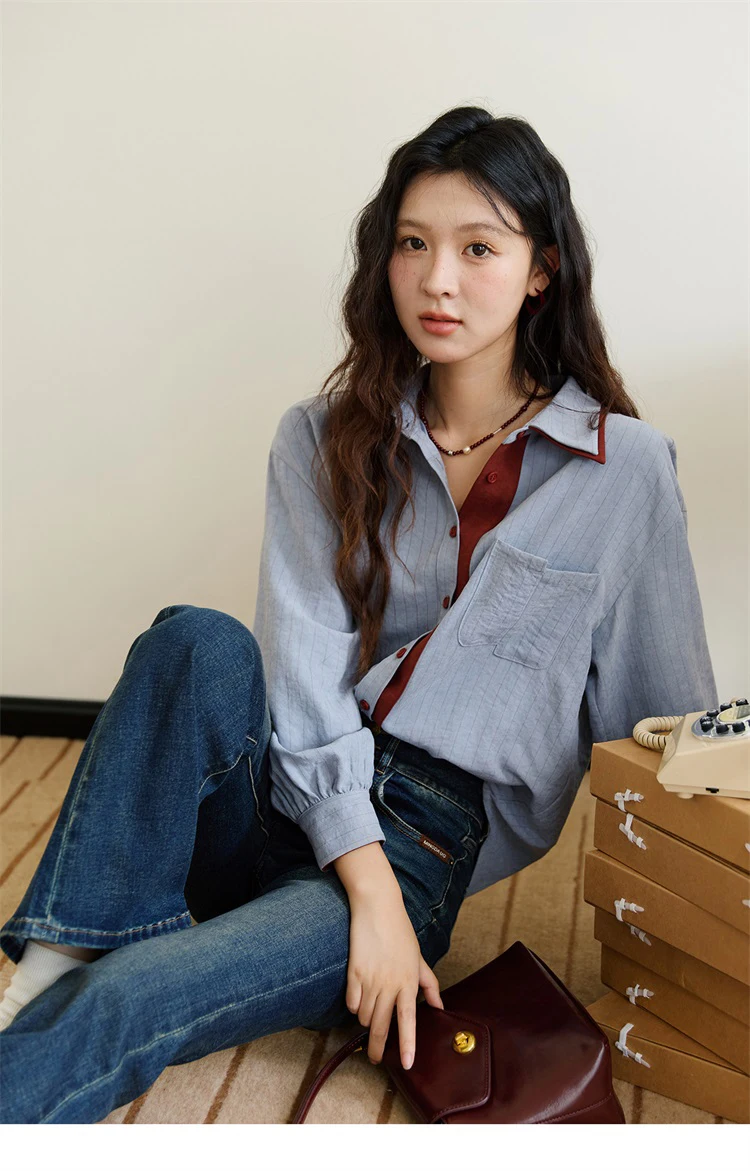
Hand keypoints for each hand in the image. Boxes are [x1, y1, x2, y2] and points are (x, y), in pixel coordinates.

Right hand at [345, 890, 443, 1069]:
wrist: (377, 907)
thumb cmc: (400, 932)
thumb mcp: (418, 958)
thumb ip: (429, 985)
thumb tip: (440, 1007)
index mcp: (408, 982)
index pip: (408, 1021)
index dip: (407, 1044)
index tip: (406, 1064)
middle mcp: (389, 984)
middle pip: (380, 1026)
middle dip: (376, 1048)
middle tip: (375, 1058)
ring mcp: (369, 979)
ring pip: (363, 1016)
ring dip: (365, 1020)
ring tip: (369, 1014)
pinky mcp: (353, 973)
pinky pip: (351, 1002)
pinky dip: (354, 1005)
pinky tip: (358, 998)